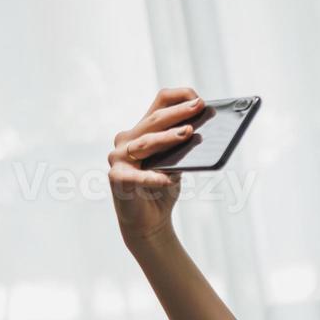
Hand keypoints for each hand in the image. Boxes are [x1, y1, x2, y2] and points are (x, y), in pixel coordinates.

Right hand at [108, 87, 202, 247]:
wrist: (149, 221)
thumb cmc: (163, 188)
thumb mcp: (177, 164)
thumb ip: (183, 148)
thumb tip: (202, 132)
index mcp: (142, 131)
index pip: (158, 105)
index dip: (178, 98)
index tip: (199, 99)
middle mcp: (127, 139)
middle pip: (154, 121)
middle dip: (178, 113)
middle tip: (198, 107)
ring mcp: (119, 157)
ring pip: (146, 143)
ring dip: (168, 138)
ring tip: (188, 133)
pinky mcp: (116, 178)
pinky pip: (138, 177)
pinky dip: (154, 178)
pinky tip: (169, 179)